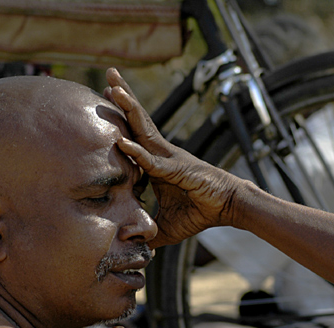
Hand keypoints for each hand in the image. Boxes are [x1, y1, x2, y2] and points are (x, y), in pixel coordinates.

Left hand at [105, 68, 246, 246]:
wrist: (228, 208)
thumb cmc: (201, 212)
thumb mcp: (167, 226)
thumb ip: (148, 233)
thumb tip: (131, 246)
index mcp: (156, 163)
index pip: (133, 136)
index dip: (119, 119)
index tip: (104, 100)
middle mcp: (162, 154)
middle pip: (137, 122)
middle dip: (123, 98)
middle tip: (109, 75)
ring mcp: (170, 159)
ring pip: (144, 130)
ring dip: (129, 109)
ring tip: (115, 88)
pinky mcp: (178, 169)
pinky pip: (153, 161)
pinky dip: (136, 153)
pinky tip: (121, 143)